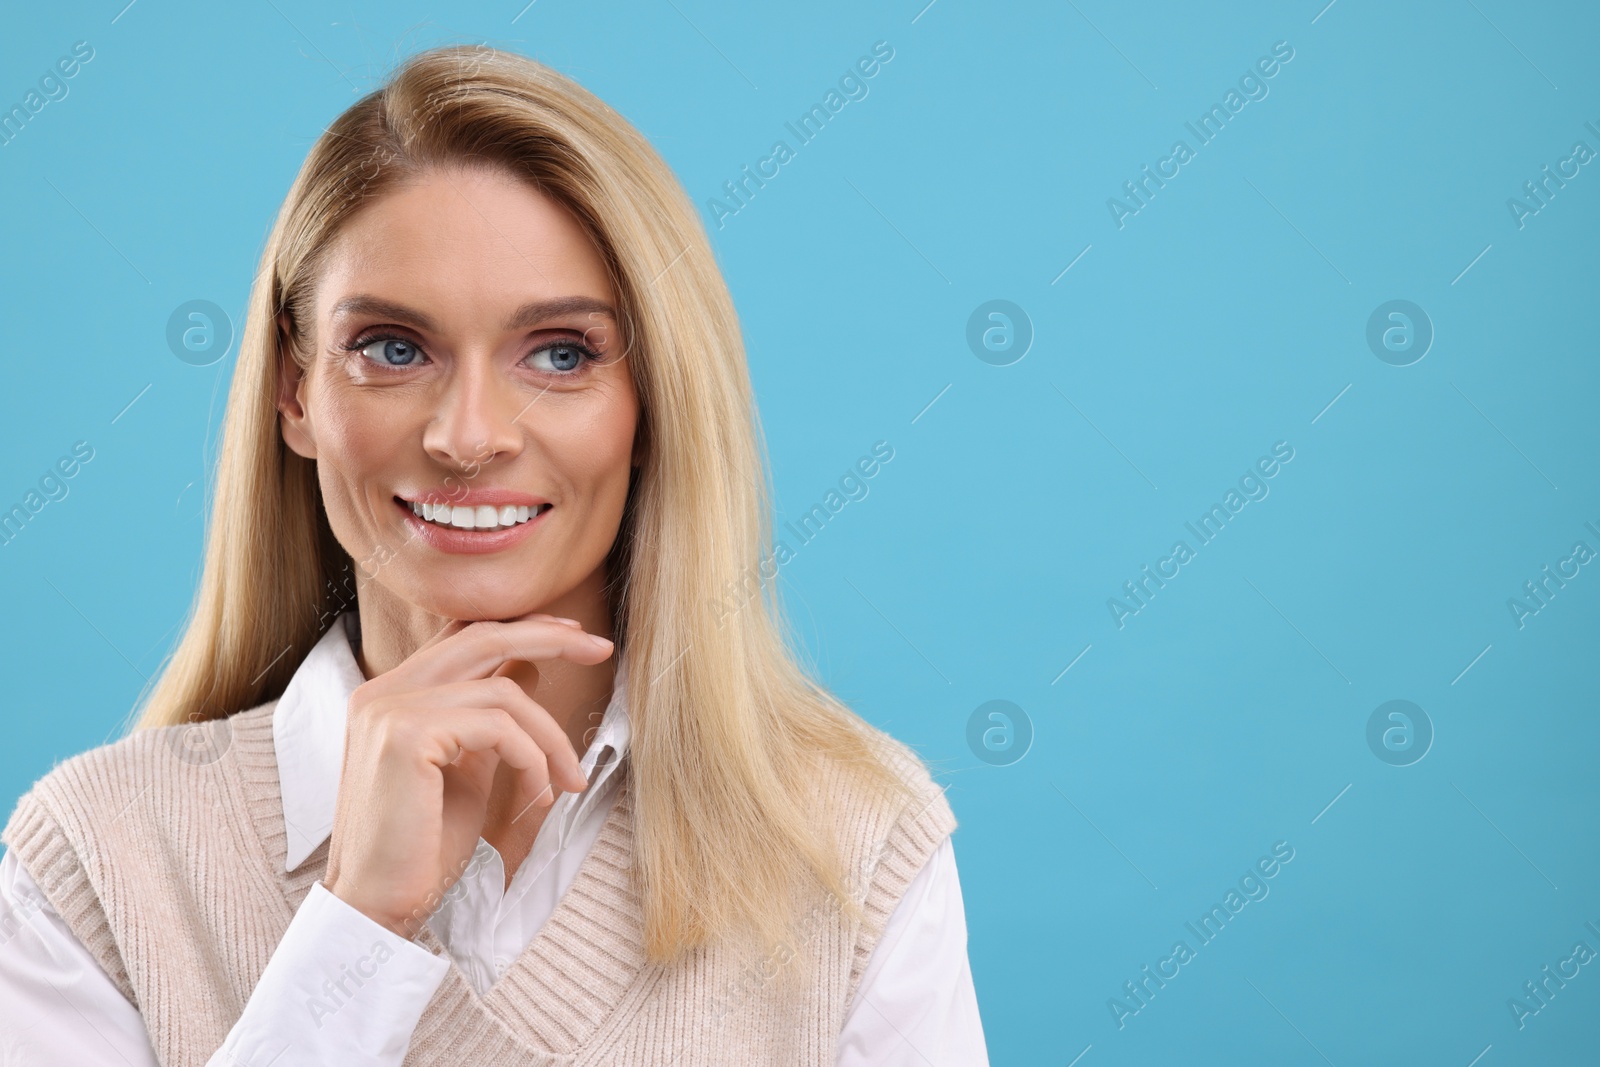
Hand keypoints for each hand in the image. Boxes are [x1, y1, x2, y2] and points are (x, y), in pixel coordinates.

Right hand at [321, 613, 614, 938]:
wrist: (377, 906)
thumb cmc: (422, 848)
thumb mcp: (468, 769)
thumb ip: (489, 719)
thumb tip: (530, 670)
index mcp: (388, 695)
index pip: (463, 636)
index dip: (522, 627)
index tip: (574, 636)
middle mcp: (381, 691)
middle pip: (483, 637)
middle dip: (551, 638)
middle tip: (602, 650)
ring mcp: (389, 708)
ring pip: (503, 691)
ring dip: (550, 736)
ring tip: (568, 778)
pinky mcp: (406, 735)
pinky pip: (498, 726)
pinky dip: (533, 757)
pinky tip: (539, 794)